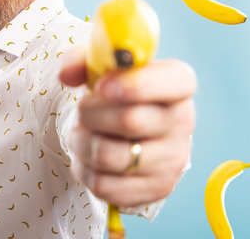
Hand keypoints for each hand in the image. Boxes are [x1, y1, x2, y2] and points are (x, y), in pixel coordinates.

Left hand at [59, 48, 195, 207]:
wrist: (124, 132)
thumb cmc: (113, 92)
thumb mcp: (98, 67)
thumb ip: (80, 61)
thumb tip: (66, 74)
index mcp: (177, 83)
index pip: (176, 81)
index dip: (137, 84)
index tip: (101, 86)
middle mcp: (183, 122)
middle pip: (130, 120)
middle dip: (90, 113)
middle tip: (82, 109)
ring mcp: (173, 160)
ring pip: (110, 156)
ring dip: (80, 141)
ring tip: (81, 132)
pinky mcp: (156, 189)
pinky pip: (104, 185)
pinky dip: (83, 169)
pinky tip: (87, 156)